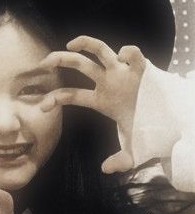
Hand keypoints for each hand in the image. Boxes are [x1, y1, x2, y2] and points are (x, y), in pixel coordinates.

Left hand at [39, 36, 146, 173]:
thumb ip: (121, 160)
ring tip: (70, 43)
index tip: (43, 107)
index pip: (72, 95)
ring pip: (100, 50)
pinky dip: (129, 52)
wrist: (170, 120)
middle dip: (60, 59)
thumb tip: (106, 170)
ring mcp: (122, 72)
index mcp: (101, 99)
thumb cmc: (147, 128)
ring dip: (85, 43)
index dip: (55, 98)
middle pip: (78, 64)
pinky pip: (134, 54)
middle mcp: (108, 81)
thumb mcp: (134, 147)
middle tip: (44, 62)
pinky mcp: (140, 69)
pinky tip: (125, 56)